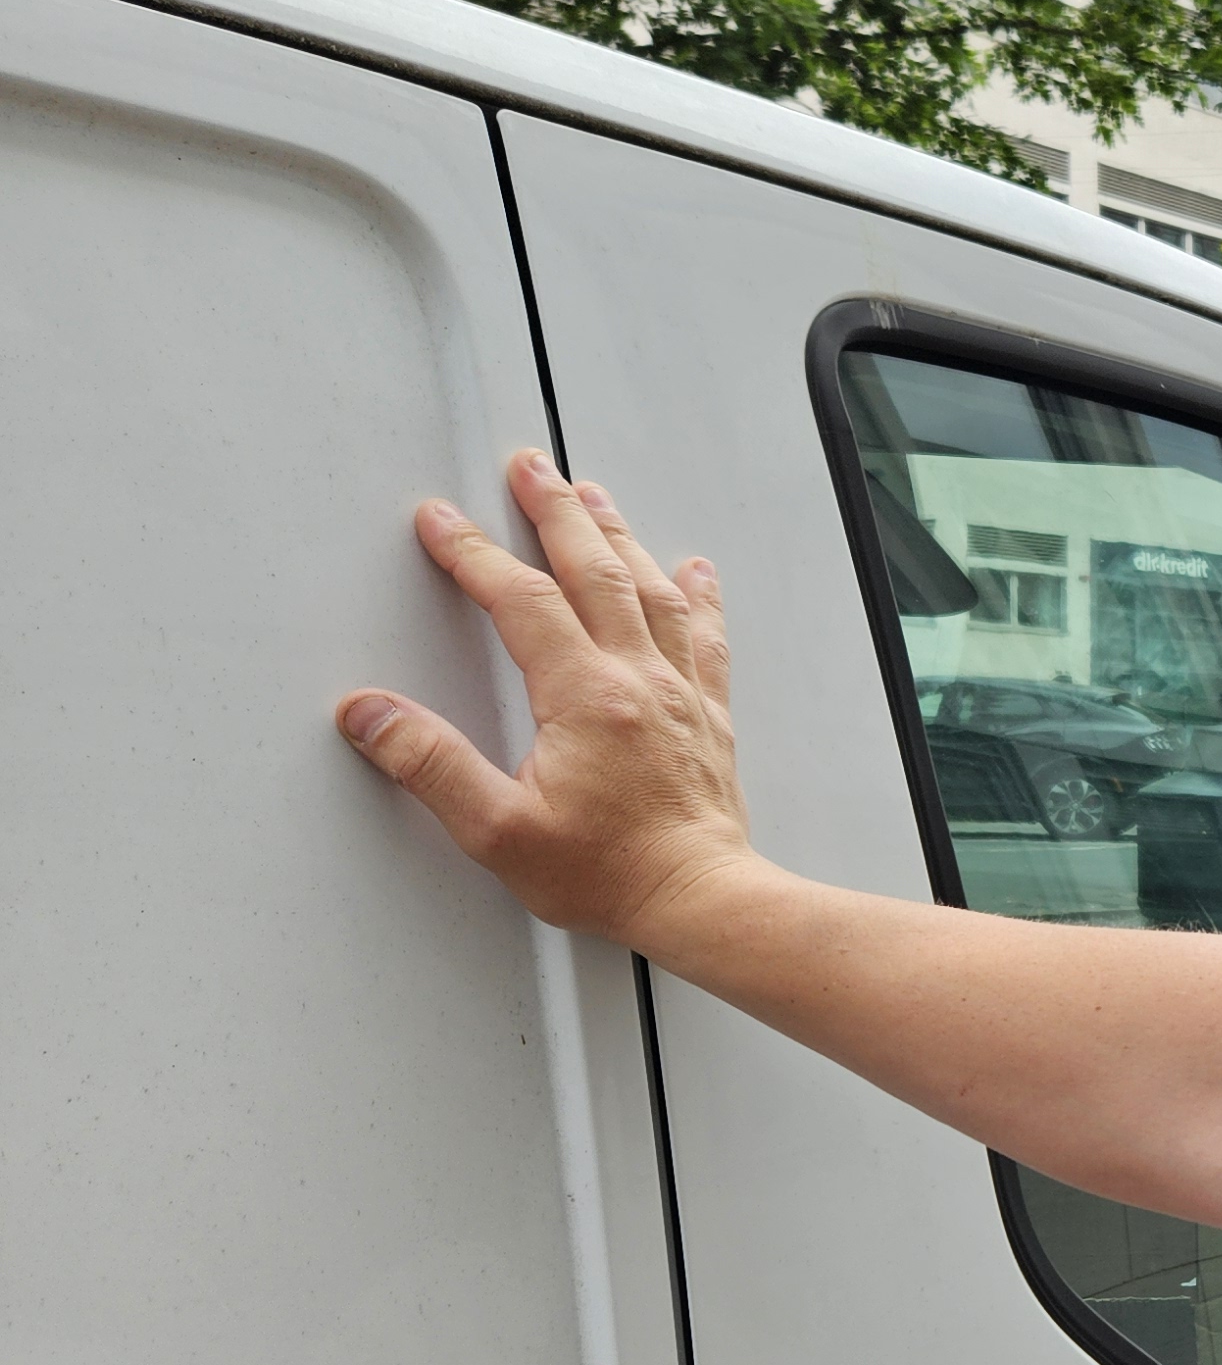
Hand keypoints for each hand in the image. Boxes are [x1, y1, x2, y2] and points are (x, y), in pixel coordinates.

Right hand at [337, 449, 758, 949]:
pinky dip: (696, 597)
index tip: (440, 520)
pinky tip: (692, 571)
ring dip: (618, 536)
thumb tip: (369, 712)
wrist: (703, 899)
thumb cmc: (608, 874)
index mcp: (585, 695)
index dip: (473, 554)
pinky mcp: (710, 715)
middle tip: (528, 464)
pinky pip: (705, 637)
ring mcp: (682, 691)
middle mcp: (639, 677)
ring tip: (592, 494)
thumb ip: (430, 764)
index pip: (518, 601)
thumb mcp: (498, 829)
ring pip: (649, 591)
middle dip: (554, 512)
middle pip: (592, 571)